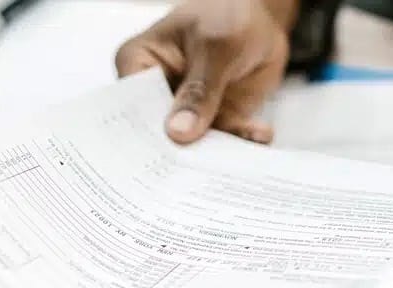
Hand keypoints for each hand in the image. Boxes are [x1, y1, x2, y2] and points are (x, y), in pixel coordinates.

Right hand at [115, 0, 296, 143]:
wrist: (261, 20)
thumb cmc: (227, 15)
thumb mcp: (215, 46)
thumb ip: (199, 89)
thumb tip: (178, 131)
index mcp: (138, 62)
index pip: (131, 105)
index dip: (144, 133)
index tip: (162, 153)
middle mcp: (156, 92)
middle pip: (157, 133)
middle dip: (178, 152)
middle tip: (196, 167)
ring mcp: (184, 109)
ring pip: (192, 144)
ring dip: (213, 152)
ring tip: (233, 154)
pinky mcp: (213, 120)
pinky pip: (223, 141)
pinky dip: (240, 141)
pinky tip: (259, 133)